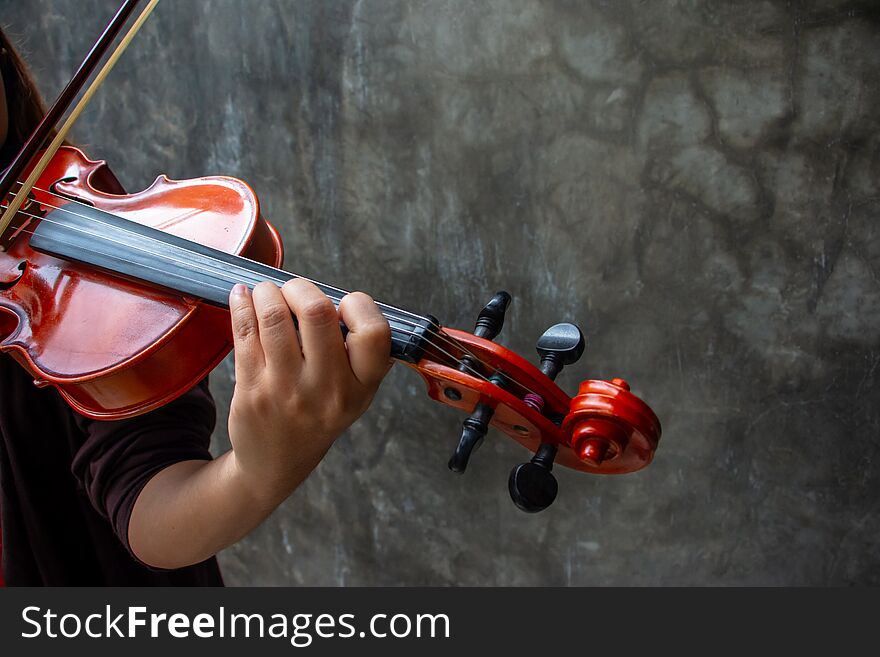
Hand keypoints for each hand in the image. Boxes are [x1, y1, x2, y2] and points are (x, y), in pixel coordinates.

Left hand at [227, 279, 391, 501]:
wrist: (277, 463)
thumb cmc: (318, 413)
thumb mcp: (355, 393)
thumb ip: (358, 352)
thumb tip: (336, 296)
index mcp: (362, 387)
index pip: (373, 332)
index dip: (358, 305)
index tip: (342, 305)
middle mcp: (328, 390)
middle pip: (317, 313)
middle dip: (301, 288)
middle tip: (294, 292)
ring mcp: (287, 391)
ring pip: (274, 317)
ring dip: (267, 292)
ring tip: (266, 293)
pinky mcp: (252, 391)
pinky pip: (244, 333)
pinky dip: (242, 305)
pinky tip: (242, 297)